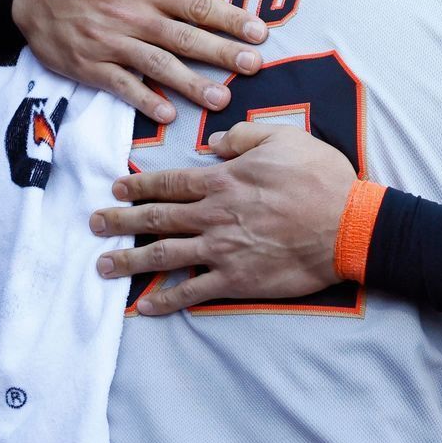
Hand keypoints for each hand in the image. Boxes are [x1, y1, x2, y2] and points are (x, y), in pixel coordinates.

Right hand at [11, 0, 268, 121]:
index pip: (197, 4)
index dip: (230, 18)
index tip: (259, 32)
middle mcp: (133, 16)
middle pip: (185, 38)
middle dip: (222, 53)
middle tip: (254, 66)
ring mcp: (111, 43)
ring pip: (158, 66)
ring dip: (191, 84)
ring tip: (221, 98)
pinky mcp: (90, 65)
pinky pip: (121, 86)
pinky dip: (144, 100)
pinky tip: (167, 114)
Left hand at [90, 122, 356, 313]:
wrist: (347, 226)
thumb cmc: (320, 178)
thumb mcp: (285, 138)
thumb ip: (244, 136)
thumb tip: (215, 142)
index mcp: (224, 181)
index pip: (170, 182)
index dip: (140, 185)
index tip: (116, 187)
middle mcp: (214, 216)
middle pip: (157, 218)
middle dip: (121, 221)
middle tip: (94, 224)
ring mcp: (222, 251)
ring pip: (165, 255)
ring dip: (130, 261)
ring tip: (103, 265)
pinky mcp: (237, 280)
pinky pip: (192, 293)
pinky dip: (166, 300)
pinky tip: (145, 306)